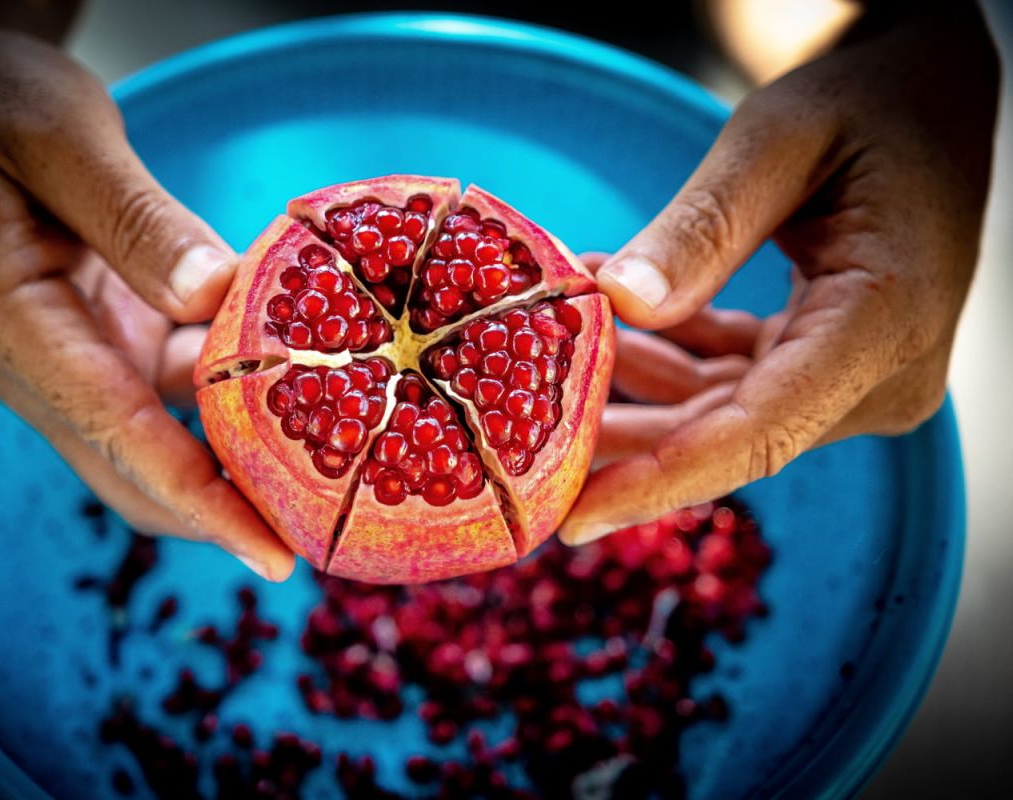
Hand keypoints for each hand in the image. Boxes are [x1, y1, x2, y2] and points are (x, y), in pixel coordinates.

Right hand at [0, 8, 294, 578]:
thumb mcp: (64, 141)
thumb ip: (136, 222)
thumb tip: (217, 295)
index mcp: (14, 324)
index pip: (116, 434)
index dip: (199, 501)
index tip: (270, 553)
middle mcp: (41, 364)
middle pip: (136, 470)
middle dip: (223, 514)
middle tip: (320, 533)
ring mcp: (76, 360)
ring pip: (163, 441)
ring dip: (237, 462)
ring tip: (329, 476)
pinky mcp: (110, 343)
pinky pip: (177, 391)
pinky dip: (234, 396)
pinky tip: (304, 383)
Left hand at [560, 2, 997, 544]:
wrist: (934, 103)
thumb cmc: (872, 104)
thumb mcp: (779, 141)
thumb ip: (704, 228)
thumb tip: (621, 305)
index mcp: (882, 323)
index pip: (760, 433)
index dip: (661, 480)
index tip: (575, 518)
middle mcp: (879, 375)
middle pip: (729, 436)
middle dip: (621, 440)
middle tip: (517, 445)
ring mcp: (857, 377)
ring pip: (720, 414)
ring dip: (631, 389)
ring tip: (539, 362)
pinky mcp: (829, 364)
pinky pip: (732, 381)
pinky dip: (666, 354)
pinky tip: (602, 322)